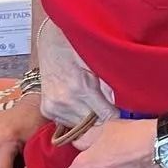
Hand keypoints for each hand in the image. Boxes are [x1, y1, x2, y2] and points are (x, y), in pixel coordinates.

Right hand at [34, 18, 118, 137]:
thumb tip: (120, 104)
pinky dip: (74, 116)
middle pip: (94, 123)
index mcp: (81, 88)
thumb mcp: (97, 63)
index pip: (106, 116)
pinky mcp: (46, 109)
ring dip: (87, 117)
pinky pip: (67, 122)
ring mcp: (53, 107)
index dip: (114, 113)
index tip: (117, 108)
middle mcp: (65, 100)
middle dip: (101, 114)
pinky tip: (76, 101)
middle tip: (102, 101)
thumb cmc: (77, 48)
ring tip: (87, 99)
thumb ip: (109, 85)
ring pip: (81, 125)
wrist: (51, 42)